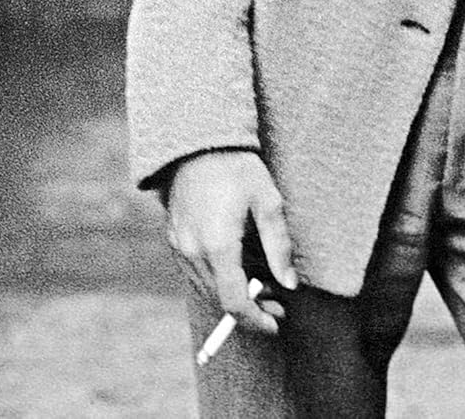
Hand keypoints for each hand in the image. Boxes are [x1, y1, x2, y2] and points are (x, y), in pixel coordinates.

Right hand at [166, 149, 297, 335]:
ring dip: (233, 293)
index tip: (276, 324)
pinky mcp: (174, 238)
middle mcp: (193, 251)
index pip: (234, 302)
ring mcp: (180, 246)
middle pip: (220, 300)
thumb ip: (279, 247)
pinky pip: (196, 272)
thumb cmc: (238, 168)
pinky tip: (238, 262)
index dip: (256, 320)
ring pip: (207, 288)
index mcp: (218, 245)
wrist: (200, 141)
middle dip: (250, 308)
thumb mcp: (268, 203)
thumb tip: (289, 284)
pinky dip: (218, 277)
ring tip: (262, 279)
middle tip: (278, 301)